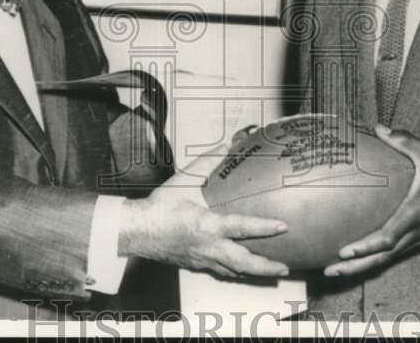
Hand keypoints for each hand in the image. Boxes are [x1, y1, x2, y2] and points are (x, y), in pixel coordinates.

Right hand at [118, 146, 289, 278]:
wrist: (136, 230)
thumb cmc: (159, 207)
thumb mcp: (183, 180)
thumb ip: (206, 162)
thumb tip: (226, 146)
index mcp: (206, 225)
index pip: (241, 227)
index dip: (264, 227)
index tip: (282, 226)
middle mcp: (208, 246)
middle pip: (243, 263)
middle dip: (266, 267)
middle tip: (284, 268)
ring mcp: (202, 259)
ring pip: (233, 272)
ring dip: (254, 273)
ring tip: (271, 271)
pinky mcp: (195, 264)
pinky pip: (220, 272)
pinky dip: (235, 272)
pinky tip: (242, 269)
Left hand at [324, 125, 419, 277]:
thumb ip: (405, 140)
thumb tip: (379, 128)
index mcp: (416, 212)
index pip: (389, 237)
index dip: (366, 246)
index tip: (345, 250)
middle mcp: (416, 232)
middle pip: (382, 257)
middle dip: (355, 266)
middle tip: (329, 271)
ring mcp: (419, 239)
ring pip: (387, 260)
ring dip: (362, 267)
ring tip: (335, 269)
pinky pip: (394, 255)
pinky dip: (374, 259)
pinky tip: (359, 258)